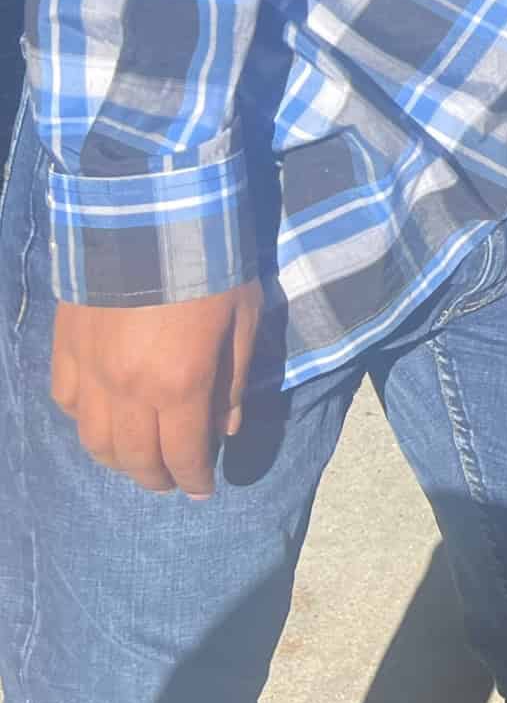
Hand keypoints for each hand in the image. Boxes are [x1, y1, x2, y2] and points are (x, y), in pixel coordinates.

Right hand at [49, 283, 262, 496]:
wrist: (147, 211)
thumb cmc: (211, 263)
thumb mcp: (245, 318)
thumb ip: (235, 379)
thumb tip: (227, 427)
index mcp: (180, 385)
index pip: (185, 455)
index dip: (195, 479)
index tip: (202, 490)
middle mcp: (129, 390)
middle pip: (136, 459)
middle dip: (158, 478)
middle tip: (172, 481)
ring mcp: (90, 371)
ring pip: (95, 441)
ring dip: (118, 460)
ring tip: (138, 460)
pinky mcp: (65, 348)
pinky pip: (67, 402)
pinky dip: (86, 421)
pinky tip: (102, 419)